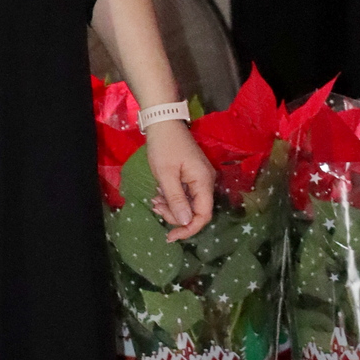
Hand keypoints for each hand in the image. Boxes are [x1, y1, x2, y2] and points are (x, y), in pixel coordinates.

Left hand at [145, 121, 215, 241]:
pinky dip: (172, 197)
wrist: (163, 123)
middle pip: (195, 211)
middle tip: (155, 207)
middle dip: (175, 215)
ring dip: (171, 207)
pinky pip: (185, 194)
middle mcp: (206, 182)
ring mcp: (199, 178)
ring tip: (154, 200)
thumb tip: (186, 222)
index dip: (189, 229)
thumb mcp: (166, 174)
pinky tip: (158, 193)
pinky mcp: (192, 176)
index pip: (203, 215)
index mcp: (203, 181)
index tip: (170, 236)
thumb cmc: (164, 147)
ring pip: (189, 204)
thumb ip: (176, 199)